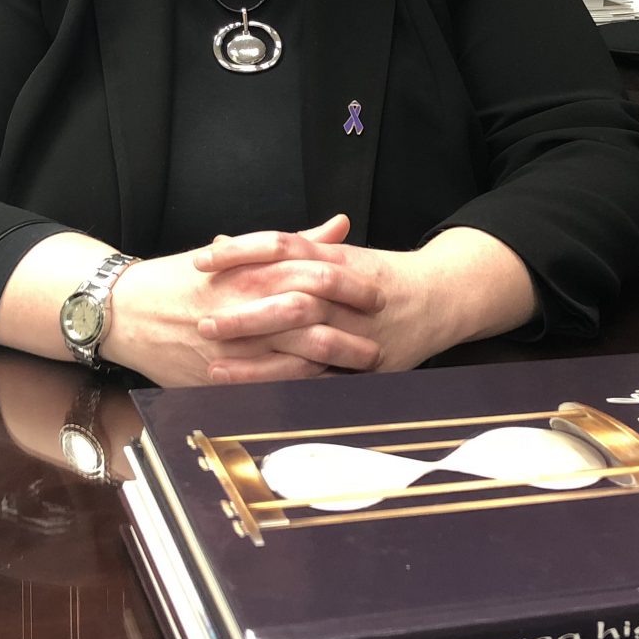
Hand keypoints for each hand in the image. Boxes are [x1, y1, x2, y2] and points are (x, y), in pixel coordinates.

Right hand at [103, 216, 386, 387]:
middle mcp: (245, 305)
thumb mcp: (238, 252)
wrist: (124, 310)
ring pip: (296, 356)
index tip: (378, 293)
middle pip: (312, 319)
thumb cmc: (183, 278)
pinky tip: (324, 387)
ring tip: (363, 367)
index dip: (350, 286)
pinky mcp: (221, 374)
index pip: (312, 274)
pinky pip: (270, 384)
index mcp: (251, 271)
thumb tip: (340, 224)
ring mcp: (234, 343)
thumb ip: (294, 241)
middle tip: (380, 338)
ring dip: (334, 363)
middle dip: (351, 330)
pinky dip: (300, 386)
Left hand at [190, 215, 457, 382]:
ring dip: (258, 363)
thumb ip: (278, 249)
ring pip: (303, 348)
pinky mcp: (361, 368)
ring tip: (215, 369)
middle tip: (204, 322)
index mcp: (334, 260)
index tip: (201, 262)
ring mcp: (354, 334)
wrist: (436, 297)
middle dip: (246, 316)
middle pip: (290, 302)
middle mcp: (344, 297)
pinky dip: (288, 388)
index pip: (280, 247)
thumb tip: (217, 243)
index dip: (240, 254)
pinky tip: (255, 395)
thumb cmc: (376, 274)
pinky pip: (320, 381)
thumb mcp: (330, 252)